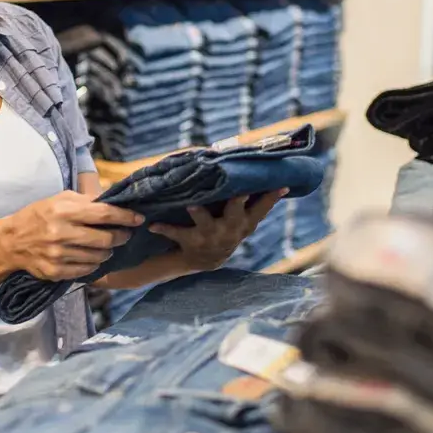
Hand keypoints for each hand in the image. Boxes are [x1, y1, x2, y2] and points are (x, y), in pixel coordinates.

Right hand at [0, 192, 142, 280]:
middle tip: (124, 235)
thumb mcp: (59, 199)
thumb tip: (114, 199)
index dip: (125, 217)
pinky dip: (95, 263)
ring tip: (106, 245)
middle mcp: (61, 233)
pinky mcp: (56, 271)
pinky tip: (91, 256)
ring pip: (99, 256)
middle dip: (121, 237)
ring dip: (108, 251)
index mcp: (64, 211)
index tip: (139, 219)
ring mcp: (59, 255)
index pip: (104, 214)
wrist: (11, 241)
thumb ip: (86, 200)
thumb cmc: (39, 215)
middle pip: (105, 239)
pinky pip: (87, 269)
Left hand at [153, 190, 286, 271]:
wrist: (207, 261)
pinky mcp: (191, 241)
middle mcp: (230, 230)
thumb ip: (252, 201)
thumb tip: (265, 171)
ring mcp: (211, 236)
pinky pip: (176, 233)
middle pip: (236, 213)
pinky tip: (152, 225)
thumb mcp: (242, 220)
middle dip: (237, 202)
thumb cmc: (227, 229)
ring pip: (206, 223)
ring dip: (200, 214)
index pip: (261, 208)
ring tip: (191, 205)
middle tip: (239, 191)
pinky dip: (164, 229)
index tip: (280, 185)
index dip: (271, 197)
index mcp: (244, 223)